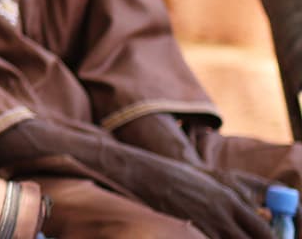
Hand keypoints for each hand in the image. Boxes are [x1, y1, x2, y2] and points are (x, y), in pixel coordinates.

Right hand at [119, 151, 268, 238]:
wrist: (142, 174)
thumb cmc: (175, 175)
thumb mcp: (211, 184)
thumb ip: (234, 203)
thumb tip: (254, 218)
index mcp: (230, 201)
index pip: (263, 231)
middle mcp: (221, 216)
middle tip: (237, 237)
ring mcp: (204, 226)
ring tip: (217, 233)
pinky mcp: (188, 232)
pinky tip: (201, 234)